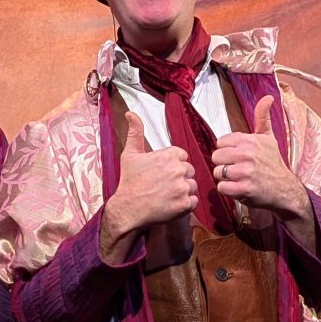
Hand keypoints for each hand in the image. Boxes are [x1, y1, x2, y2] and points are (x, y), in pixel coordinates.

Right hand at [101, 112, 197, 264]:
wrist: (127, 208)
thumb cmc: (129, 181)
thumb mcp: (130, 154)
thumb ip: (135, 132)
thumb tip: (130, 113)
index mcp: (170, 154)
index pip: (182, 157)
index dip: (172, 166)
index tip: (161, 173)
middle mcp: (178, 169)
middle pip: (189, 171)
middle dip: (178, 178)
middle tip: (162, 186)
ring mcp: (183, 187)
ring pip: (192, 186)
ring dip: (182, 192)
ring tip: (166, 195)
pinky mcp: (185, 204)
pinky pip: (193, 201)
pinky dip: (185, 205)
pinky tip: (171, 204)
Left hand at [212, 96, 309, 220]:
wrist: (285, 189)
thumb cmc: (273, 163)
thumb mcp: (268, 138)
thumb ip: (262, 117)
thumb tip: (268, 97)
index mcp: (250, 140)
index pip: (220, 143)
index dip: (226, 151)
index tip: (237, 156)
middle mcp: (247, 154)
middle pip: (216, 157)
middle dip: (223, 164)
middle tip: (237, 168)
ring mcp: (245, 172)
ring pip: (217, 172)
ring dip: (225, 178)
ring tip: (238, 178)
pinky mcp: (244, 189)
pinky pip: (221, 187)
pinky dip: (227, 190)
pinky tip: (238, 188)